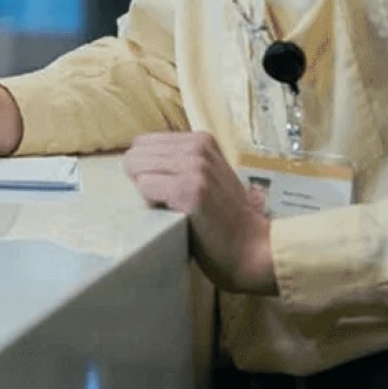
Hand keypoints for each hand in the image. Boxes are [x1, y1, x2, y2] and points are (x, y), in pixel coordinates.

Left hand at [122, 131, 277, 295]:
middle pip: (135, 153)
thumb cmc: (225, 218)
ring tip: (174, 208)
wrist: (252, 248)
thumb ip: (178, 162)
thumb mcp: (207, 175)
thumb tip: (134, 160)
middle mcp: (197, 148)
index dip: (148, 169)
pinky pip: (144, 187)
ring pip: (136, 167)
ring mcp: (194, 167)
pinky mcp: (189, 190)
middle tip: (169, 201)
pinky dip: (152, 204)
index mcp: (200, 140)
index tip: (168, 188)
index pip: (143, 142)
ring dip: (147, 192)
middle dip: (143, 179)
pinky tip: (175, 215)